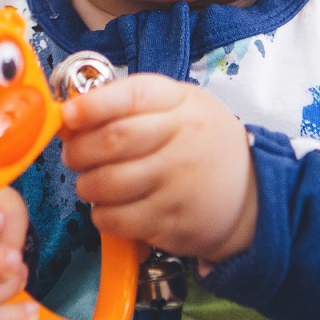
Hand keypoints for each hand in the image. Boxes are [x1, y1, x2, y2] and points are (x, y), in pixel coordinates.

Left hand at [59, 74, 257, 261]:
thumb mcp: (180, 106)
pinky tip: (110, 205)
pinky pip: (115, 219)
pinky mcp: (171, 222)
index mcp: (181, 105)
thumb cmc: (203, 144)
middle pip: (111, 142)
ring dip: (86, 184)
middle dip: (78, 149)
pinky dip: (101, 213)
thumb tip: (73, 113)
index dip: (91, 105)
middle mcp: (181, 142)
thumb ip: (131, 104)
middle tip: (74, 153)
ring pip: (107, 184)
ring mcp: (177, 185)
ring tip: (93, 180)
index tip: (68, 114)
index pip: (131, 96)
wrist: (250, 196)